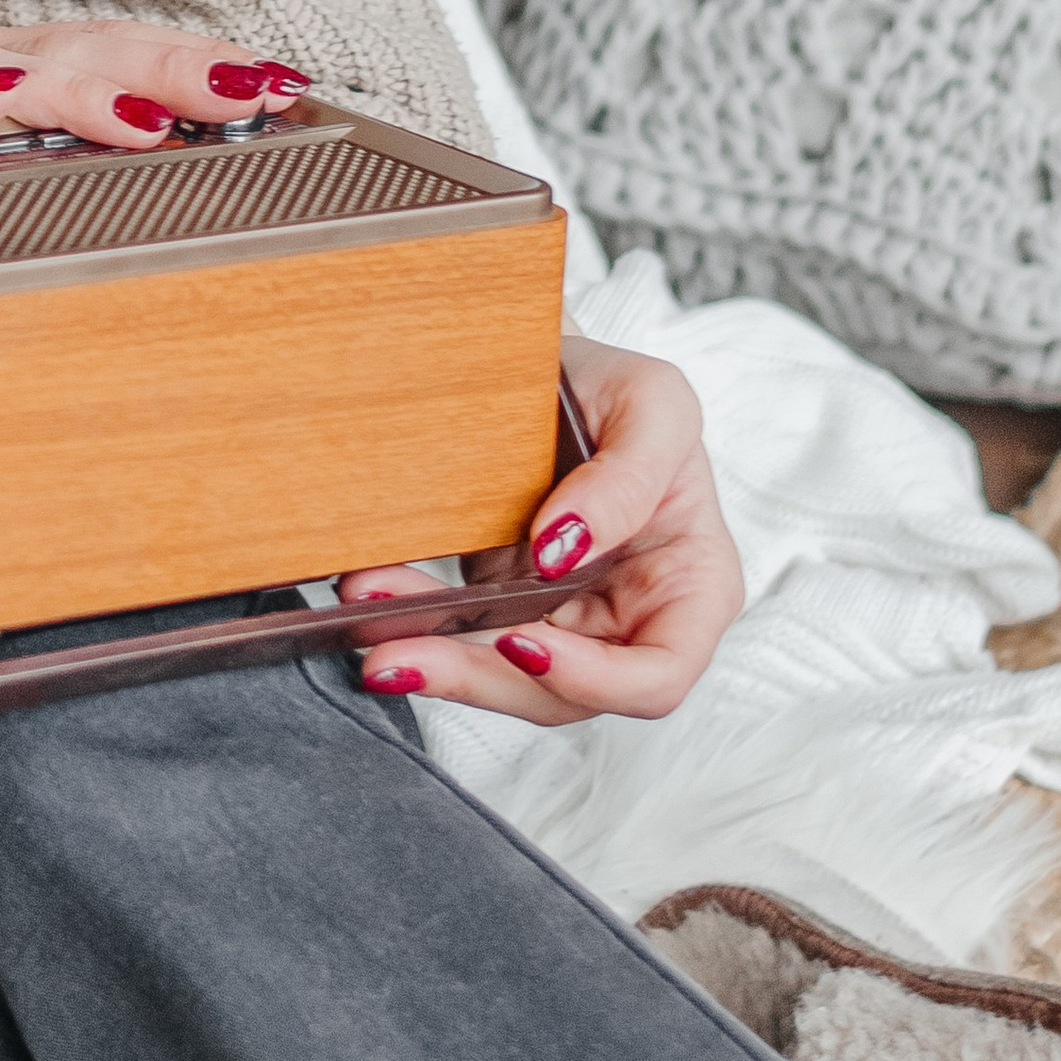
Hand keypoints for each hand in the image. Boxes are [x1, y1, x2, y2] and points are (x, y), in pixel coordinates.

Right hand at [0, 20, 306, 149]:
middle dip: (180, 68)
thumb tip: (207, 160)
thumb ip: (103, 156)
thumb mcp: (28, 172)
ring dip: (111, 86)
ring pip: (40, 67)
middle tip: (254, 91)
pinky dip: (30, 105)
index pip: (128, 48)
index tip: (279, 84)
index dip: (202, 60)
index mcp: (26, 62)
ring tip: (175, 111)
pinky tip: (77, 120)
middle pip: (97, 48)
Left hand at [345, 332, 742, 726]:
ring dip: (431, 655)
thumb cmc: (619, 388)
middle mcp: (630, 620)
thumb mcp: (653, 401)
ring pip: (500, 674)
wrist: (550, 368)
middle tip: (401, 653)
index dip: (592, 679)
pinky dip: (413, 620)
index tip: (523, 639)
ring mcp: (564, 619)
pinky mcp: (504, 605)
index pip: (657, 676)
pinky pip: (459, 632)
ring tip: (368, 620)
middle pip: (562, 692)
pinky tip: (373, 592)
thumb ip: (630, 476)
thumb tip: (565, 547)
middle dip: (477, 677)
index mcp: (692, 586)